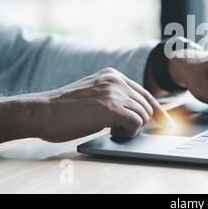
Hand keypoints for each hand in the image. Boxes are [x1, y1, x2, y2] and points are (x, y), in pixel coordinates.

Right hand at [0, 68, 173, 144]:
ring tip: (112, 131)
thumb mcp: (94, 94)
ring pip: (143, 116)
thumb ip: (114, 97)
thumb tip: (137, 113)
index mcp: (113, 75)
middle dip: (141, 122)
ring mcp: (114, 92)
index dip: (157, 110)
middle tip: (121, 131)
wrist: (42, 111)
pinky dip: (127, 133)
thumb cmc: (65, 108)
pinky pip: (136, 123)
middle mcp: (116, 80)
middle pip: (146, 106)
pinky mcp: (111, 107)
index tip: (165, 122)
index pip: (144, 93)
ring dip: (131, 129)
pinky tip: (111, 133)